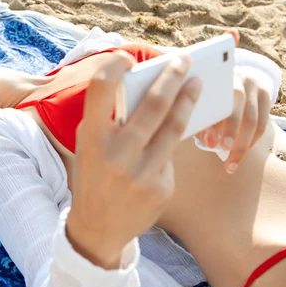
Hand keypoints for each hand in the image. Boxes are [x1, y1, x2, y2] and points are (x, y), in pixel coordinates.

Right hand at [67, 51, 201, 268]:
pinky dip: (168, 146)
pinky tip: (167, 143)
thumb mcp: (90, 146)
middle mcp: (116, 154)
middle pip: (153, 104)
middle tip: (183, 61)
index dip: (115, 65)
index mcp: (92, 138)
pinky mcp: (161, 188)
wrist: (97, 228)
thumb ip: (108, 119)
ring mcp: (141, 173)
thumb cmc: (94, 175)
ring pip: (174, 127)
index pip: (102, 87)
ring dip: (187, 101)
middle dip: (171, 77)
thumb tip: (143, 88)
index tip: (128, 59)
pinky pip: (171, 156)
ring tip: (196, 86)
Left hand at [195, 28, 269, 173]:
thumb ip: (201, 124)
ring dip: (244, 143)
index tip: (215, 144)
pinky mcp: (265, 93)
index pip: (224, 96)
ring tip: (231, 162)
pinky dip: (253, 140)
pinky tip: (240, 154)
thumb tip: (211, 142)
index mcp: (218, 74)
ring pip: (255, 118)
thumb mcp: (198, 109)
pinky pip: (263, 122)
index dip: (221, 121)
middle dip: (233, 132)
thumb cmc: (202, 101)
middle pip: (241, 105)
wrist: (222, 84)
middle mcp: (239, 75)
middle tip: (223, 152)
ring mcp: (255, 84)